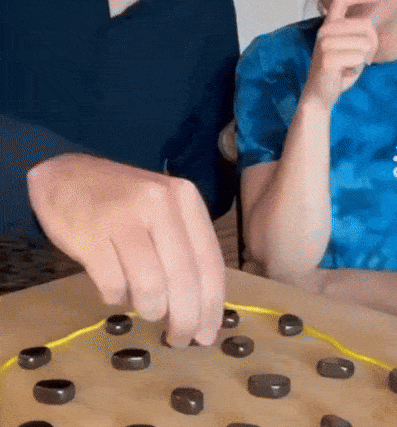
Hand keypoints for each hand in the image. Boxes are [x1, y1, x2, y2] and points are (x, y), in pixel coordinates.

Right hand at [26, 154, 224, 347]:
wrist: (66, 175)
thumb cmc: (122, 200)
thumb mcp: (164, 209)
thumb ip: (185, 249)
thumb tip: (202, 314)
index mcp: (185, 197)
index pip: (209, 261)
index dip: (211, 306)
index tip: (207, 335)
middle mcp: (159, 203)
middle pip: (183, 279)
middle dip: (185, 320)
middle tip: (179, 339)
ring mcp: (124, 216)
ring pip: (150, 288)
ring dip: (149, 309)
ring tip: (143, 305)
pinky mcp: (91, 234)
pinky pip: (113, 286)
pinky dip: (116, 297)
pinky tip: (115, 287)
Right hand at [303, 0, 379, 109]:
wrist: (321, 94)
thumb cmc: (340, 69)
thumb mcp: (351, 46)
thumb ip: (359, 32)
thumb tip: (372, 22)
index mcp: (329, 25)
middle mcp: (324, 31)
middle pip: (365, 24)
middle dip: (372, 42)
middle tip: (363, 57)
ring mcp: (324, 44)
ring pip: (364, 43)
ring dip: (364, 58)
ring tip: (350, 65)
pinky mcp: (327, 58)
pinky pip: (359, 57)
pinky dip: (357, 68)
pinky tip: (345, 72)